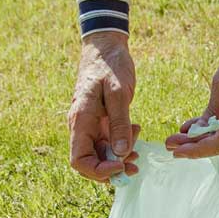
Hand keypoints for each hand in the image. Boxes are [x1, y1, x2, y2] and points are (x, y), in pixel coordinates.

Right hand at [68, 30, 140, 181]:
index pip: (79, 160)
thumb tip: (121, 152)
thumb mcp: (118, 93)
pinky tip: (136, 131)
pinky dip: (122, 144)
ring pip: (101, 154)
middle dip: (111, 169)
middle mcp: (81, 127)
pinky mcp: (100, 121)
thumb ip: (119, 123)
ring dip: (120, 158)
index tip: (121, 165)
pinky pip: (108, 142)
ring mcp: (90, 125)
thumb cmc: (110, 65)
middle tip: (135, 165)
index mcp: (80, 120)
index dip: (98, 170)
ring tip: (139, 148)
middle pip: (89, 162)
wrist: (106, 46)